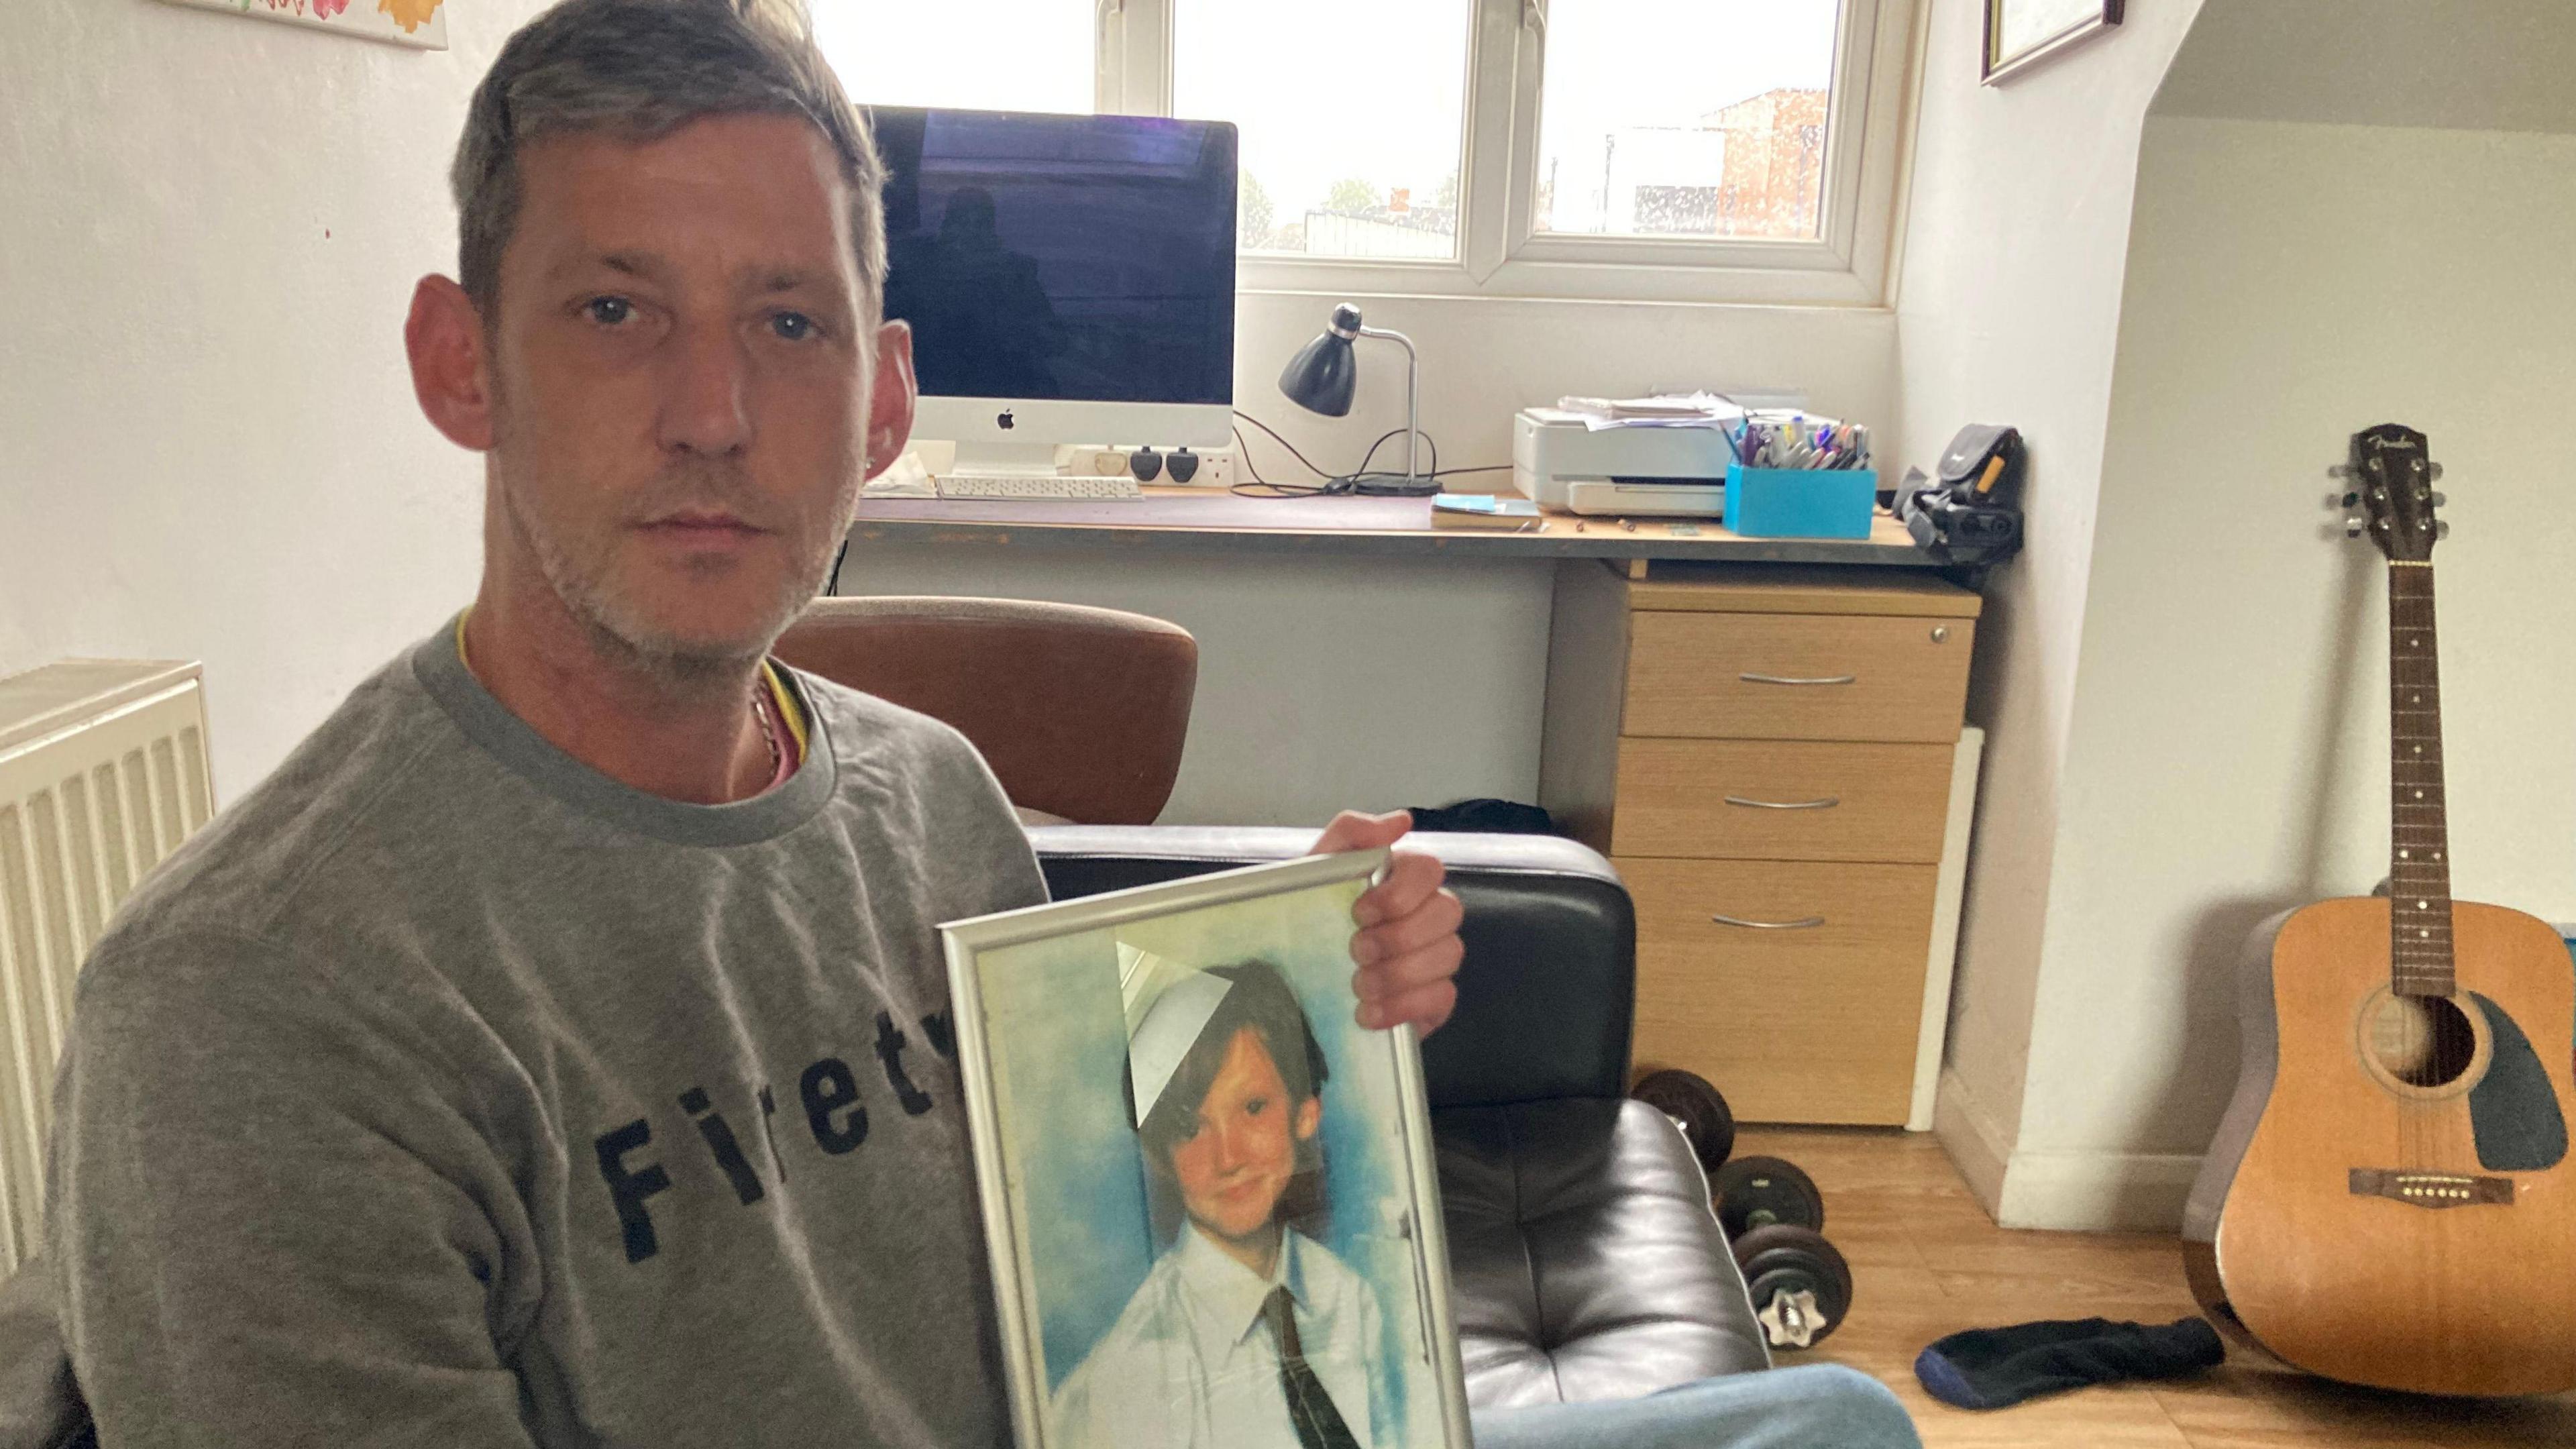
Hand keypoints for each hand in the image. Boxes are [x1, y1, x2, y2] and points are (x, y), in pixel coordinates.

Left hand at [1314, 810, 1462, 1036]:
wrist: (1291, 986)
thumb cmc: (1307, 922)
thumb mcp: (1313, 872)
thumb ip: (1350, 834)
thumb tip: (1400, 821)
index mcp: (1401, 880)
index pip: (1429, 868)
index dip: (1399, 891)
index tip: (1359, 911)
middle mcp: (1427, 915)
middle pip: (1448, 911)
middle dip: (1398, 935)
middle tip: (1357, 951)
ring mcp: (1435, 957)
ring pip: (1448, 954)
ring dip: (1398, 973)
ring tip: (1358, 986)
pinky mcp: (1434, 998)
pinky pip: (1443, 997)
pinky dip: (1404, 1006)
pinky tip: (1369, 1013)